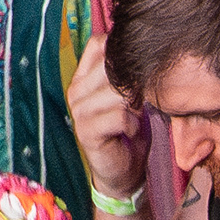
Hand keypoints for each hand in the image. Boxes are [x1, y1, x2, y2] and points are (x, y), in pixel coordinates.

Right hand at [68, 35, 150, 196]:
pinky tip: (130, 132)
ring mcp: (78, 110)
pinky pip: (119, 116)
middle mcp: (76, 90)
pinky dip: (132, 124)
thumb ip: (128, 78)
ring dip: (134, 106)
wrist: (123, 174)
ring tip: (135, 118)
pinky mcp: (87, 131)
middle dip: (133, 83)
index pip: (98, 45)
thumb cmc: (128, 134)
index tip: (137, 75)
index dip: (122, 54)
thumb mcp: (130, 100)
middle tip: (140, 103)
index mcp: (84, 78)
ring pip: (116, 91)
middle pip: (110, 67)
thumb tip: (144, 54)